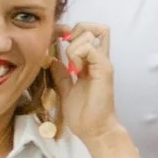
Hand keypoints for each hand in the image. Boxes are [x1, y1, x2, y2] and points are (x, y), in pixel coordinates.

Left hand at [57, 20, 116, 142]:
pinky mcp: (104, 68)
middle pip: (93, 27)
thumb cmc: (83, 114)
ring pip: (88, 34)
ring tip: (72, 67)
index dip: (71, 32)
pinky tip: (75, 70)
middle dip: (74, 32)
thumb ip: (61, 74)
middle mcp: (99, 59)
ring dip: (73, 46)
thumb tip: (53, 60)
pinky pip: (88, 48)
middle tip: (65, 50)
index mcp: (92, 63)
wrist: (94, 130)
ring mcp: (103, 62)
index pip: (89, 34)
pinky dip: (76, 54)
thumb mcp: (66, 90)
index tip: (58, 42)